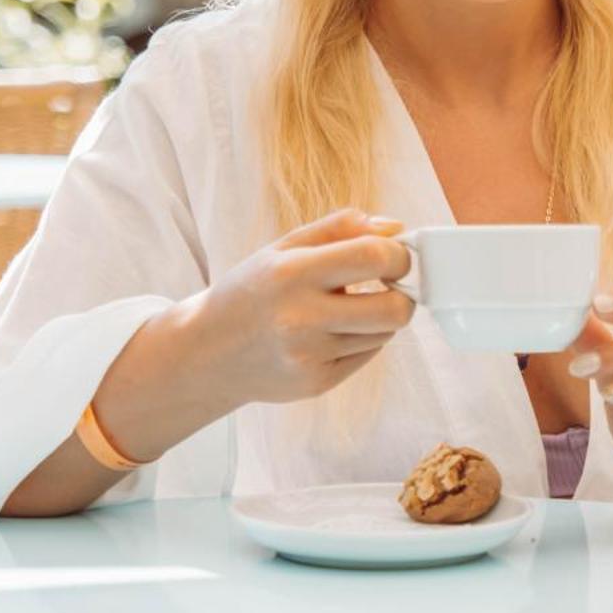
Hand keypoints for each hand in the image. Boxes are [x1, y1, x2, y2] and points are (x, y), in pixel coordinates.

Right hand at [187, 206, 416, 412]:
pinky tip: (332, 331)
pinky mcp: (316, 384)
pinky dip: (361, 340)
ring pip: (384, 334)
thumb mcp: (284, 247)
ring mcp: (310, 357)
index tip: (395, 255)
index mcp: (292, 273)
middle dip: (404, 293)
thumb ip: (340, 228)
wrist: (207, 352)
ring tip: (347, 307)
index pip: (373, 257)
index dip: (399, 255)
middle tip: (390, 284)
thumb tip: (396, 228)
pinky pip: (366, 356)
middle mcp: (301, 319)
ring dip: (379, 317)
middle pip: (394, 310)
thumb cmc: (250, 291)